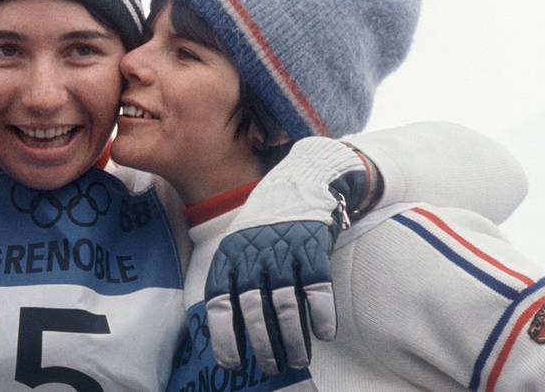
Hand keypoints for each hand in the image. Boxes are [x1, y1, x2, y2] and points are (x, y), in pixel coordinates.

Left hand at [204, 137, 371, 374]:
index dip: (224, 336)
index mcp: (230, 255)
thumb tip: (233, 331)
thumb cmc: (268, 222)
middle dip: (261, 344)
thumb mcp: (241, 243)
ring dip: (292, 337)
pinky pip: (316, 287)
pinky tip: (324, 333)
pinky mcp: (312, 245)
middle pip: (252, 308)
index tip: (231, 363)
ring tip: (297, 360)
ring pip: (284, 303)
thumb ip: (235, 278)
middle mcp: (253, 253)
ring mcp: (283, 248)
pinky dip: (321, 313)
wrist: (303, 178)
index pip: (220, 302)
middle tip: (270, 366)